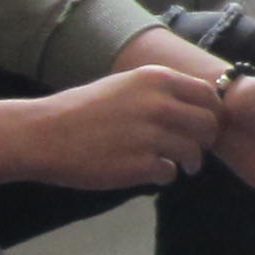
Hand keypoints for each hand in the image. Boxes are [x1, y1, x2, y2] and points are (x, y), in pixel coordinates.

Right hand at [23, 65, 225, 192]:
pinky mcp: (140, 164)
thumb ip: (158, 92)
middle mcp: (158, 103)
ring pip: (194, 152)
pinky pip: (170, 173)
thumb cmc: (81, 110)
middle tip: (193, 150)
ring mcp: (150, 135)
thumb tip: (193, 104)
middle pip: (208, 124)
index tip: (201, 125)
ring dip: (188, 162)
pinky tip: (149, 171)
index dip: (211, 113)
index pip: (209, 94)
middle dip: (205, 140)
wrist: (43, 134)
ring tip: (175, 164)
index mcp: (155, 79)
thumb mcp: (123, 85)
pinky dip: (164, 175)